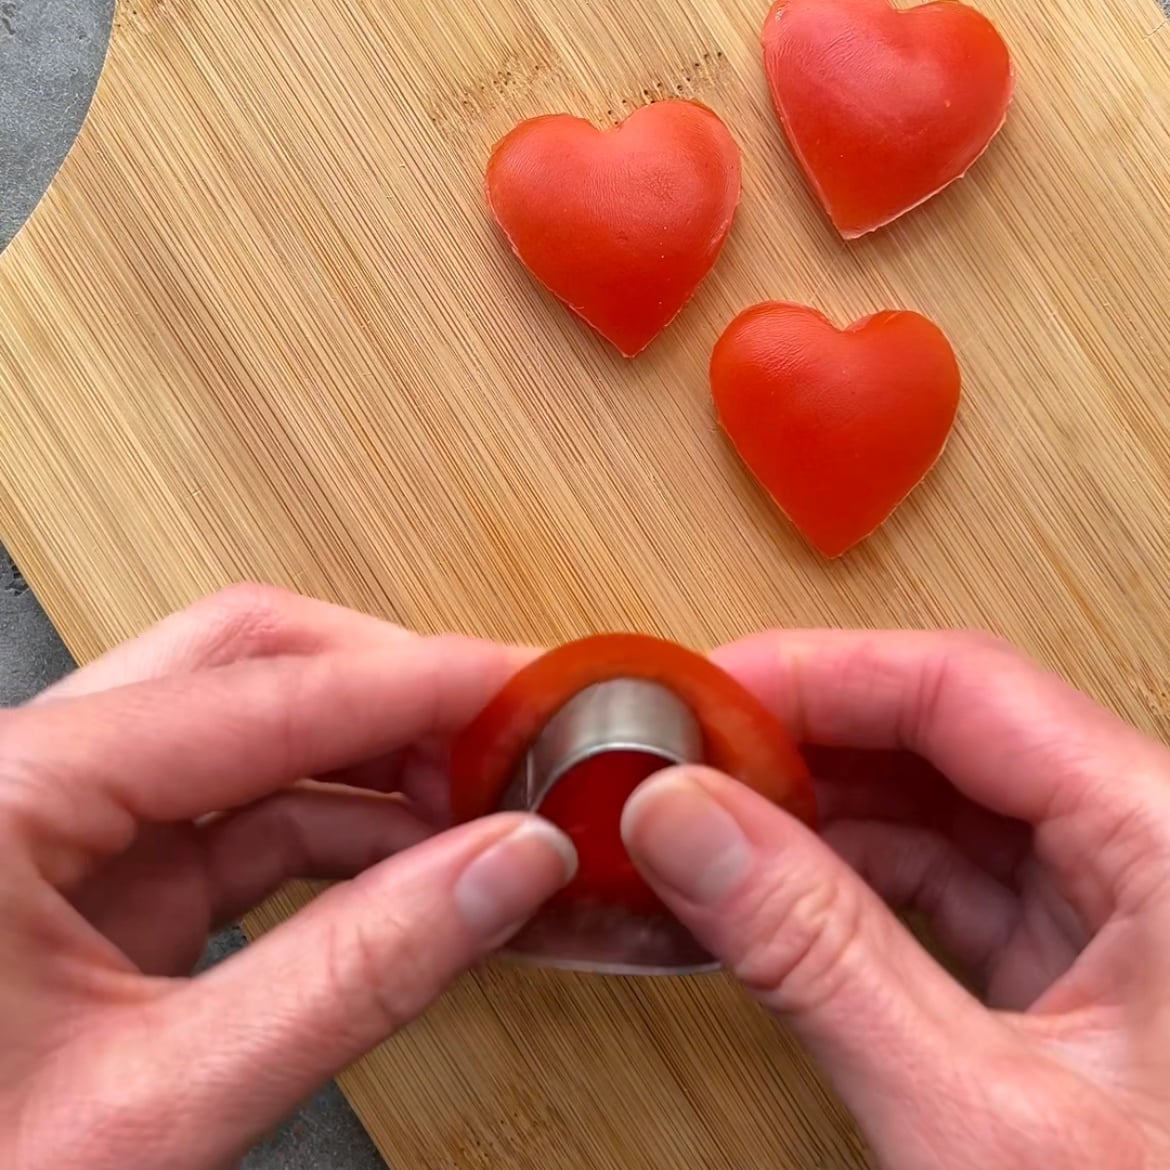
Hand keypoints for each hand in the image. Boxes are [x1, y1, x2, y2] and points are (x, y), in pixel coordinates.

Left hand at [0, 586, 574, 1169]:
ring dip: (376, 764)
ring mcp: (66, 831)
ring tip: (479, 805)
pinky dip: (342, 834)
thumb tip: (502, 870)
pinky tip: (419, 865)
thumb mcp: (154, 1106)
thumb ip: (352, 975)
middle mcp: (30, 782)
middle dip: (389, 690)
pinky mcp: (100, 888)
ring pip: (251, 737)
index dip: (415, 684)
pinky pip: (243, 823)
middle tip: (500, 726)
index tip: (524, 688)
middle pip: (247, 666)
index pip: (260, 692)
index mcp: (5, 794)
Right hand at [622, 631, 1169, 1168]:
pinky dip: (854, 880)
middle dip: (806, 738)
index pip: (966, 690)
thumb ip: (818, 954)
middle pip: (952, 735)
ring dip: (819, 809)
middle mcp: (1160, 858)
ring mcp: (1124, 916)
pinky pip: (953, 885)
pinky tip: (772, 887)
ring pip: (947, 808)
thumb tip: (686, 823)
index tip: (707, 692)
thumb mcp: (980, 1123)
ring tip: (709, 818)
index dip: (820, 672)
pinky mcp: (1085, 975)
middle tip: (687, 756)